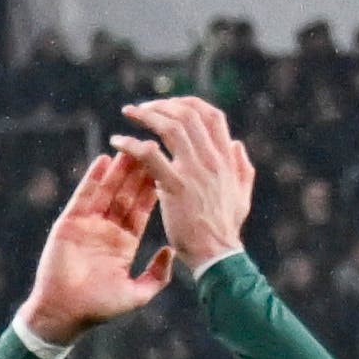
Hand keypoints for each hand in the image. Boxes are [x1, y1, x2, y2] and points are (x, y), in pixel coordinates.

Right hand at [14, 137, 169, 341]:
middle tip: (151, 148)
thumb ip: (157, 275)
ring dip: (118, 170)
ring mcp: (87, 225)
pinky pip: (83, 196)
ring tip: (130, 147)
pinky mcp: (69, 223)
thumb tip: (170, 250)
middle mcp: (107, 230)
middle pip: (125, 195)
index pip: (142, 210)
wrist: (63, 313)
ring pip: (106, 191)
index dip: (153, 190)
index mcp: (124, 244)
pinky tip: (102, 160)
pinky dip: (92, 178)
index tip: (167, 169)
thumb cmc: (99, 308)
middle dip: (138, 173)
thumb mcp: (136, 294)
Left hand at [118, 96, 261, 275]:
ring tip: (128, 113)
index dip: (189, 103)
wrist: (218, 255)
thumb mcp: (241, 194)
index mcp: (227, 159)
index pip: (212, 116)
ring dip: (147, 115)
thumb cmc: (225, 228)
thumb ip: (242, 167)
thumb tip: (236, 145)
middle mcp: (213, 159)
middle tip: (142, 108)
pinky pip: (151, 154)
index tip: (170, 105)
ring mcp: (196, 171)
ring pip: (172, 127)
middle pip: (189, 114)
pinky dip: (131, 143)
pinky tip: (117, 142)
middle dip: (163, 105)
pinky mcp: (176, 186)